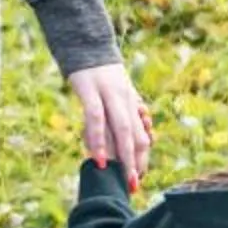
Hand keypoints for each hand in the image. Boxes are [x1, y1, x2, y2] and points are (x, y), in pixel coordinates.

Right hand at [71, 61, 152, 184]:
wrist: (84, 42)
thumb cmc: (99, 72)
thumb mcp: (116, 92)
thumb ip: (126, 113)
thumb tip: (137, 138)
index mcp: (130, 102)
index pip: (142, 134)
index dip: (142, 157)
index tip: (139, 177)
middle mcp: (124, 99)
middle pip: (136, 135)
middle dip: (137, 162)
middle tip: (135, 185)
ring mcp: (108, 94)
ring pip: (121, 129)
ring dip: (124, 156)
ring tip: (123, 178)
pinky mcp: (90, 90)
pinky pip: (96, 119)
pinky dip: (98, 140)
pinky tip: (99, 158)